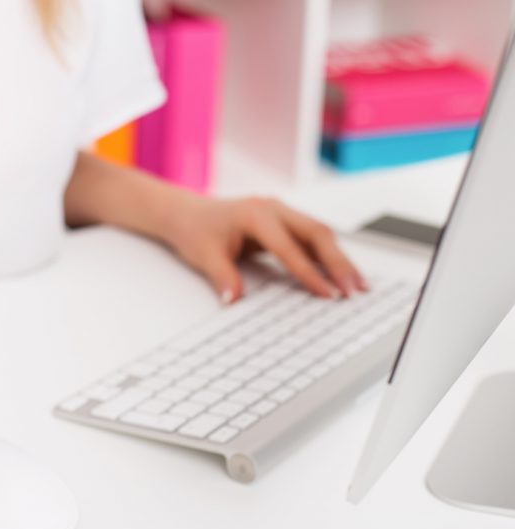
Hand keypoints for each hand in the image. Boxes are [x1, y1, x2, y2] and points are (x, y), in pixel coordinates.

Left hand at [157, 195, 366, 302]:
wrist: (187, 214)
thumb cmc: (196, 230)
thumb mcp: (204, 255)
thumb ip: (222, 277)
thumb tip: (234, 301)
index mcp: (256, 214)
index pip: (289, 246)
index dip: (308, 272)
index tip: (326, 294)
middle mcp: (274, 209)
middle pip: (317, 234)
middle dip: (339, 263)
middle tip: (355, 290)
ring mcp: (282, 213)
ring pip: (320, 234)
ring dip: (340, 259)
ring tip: (359, 286)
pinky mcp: (285, 222)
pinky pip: (312, 238)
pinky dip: (329, 256)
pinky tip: (343, 274)